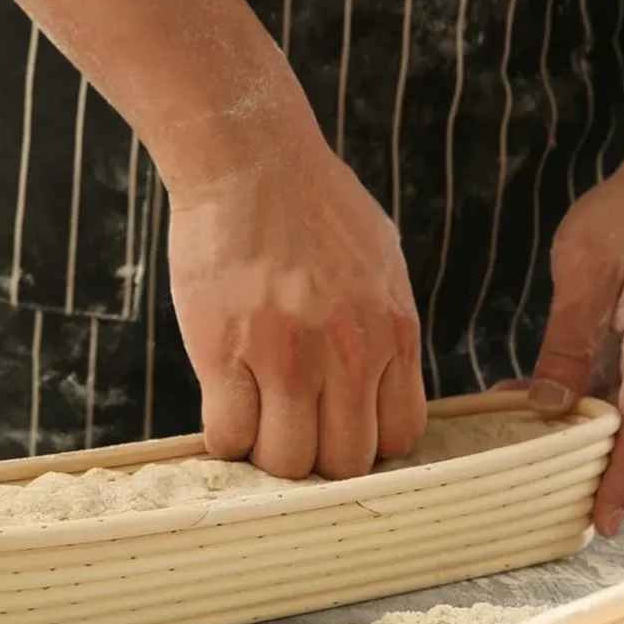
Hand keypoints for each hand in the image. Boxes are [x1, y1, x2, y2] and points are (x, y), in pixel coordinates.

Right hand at [167, 141, 426, 479]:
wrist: (254, 162)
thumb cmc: (317, 204)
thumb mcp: (381, 261)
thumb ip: (387, 324)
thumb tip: (381, 372)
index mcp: (393, 333)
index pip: (399, 436)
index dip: (367, 442)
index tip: (339, 427)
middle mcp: (350, 355)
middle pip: (345, 461)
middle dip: (319, 454)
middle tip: (293, 425)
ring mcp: (289, 359)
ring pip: (287, 461)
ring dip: (269, 449)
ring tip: (256, 415)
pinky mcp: (227, 354)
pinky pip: (230, 436)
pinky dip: (226, 435)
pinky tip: (224, 402)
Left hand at [528, 154, 623, 535]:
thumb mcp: (585, 275)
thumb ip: (567, 343)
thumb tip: (551, 406)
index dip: (621, 479)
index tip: (605, 523)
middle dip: (591, 459)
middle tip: (542, 490)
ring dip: (580, 422)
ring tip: (522, 435)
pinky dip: (589, 393)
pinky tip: (540, 392)